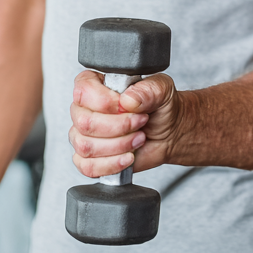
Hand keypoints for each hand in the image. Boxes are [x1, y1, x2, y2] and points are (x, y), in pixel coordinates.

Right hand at [69, 71, 183, 176]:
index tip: (126, 105)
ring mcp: (84, 135)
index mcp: (97, 85)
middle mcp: (85, 109)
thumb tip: (127, 99)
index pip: (83, 90)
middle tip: (140, 122)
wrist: (169, 132)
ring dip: (119, 145)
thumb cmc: (160, 107)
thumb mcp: (162, 90)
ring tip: (139, 138)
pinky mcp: (88, 158)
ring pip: (86, 146)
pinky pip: (88, 166)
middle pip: (85, 122)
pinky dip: (112, 164)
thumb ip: (147, 89)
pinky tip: (128, 156)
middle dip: (119, 126)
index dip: (105, 101)